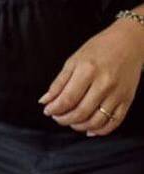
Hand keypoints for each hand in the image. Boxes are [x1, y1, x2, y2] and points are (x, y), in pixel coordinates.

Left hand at [38, 20, 143, 135]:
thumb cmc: (98, 49)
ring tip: (71, 122)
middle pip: (81, 112)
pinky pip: (114, 122)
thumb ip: (58, 83)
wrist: (129, 43)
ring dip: (80, 126)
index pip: (67, 98)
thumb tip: (45, 100)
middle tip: (57, 117)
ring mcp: (117, 94)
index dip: (54, 109)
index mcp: (87, 71)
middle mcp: (104, 84)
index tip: (47, 111)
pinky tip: (90, 129)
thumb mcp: (73, 61)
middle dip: (64, 119)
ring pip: (96, 121)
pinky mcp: (128, 100)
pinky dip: (100, 130)